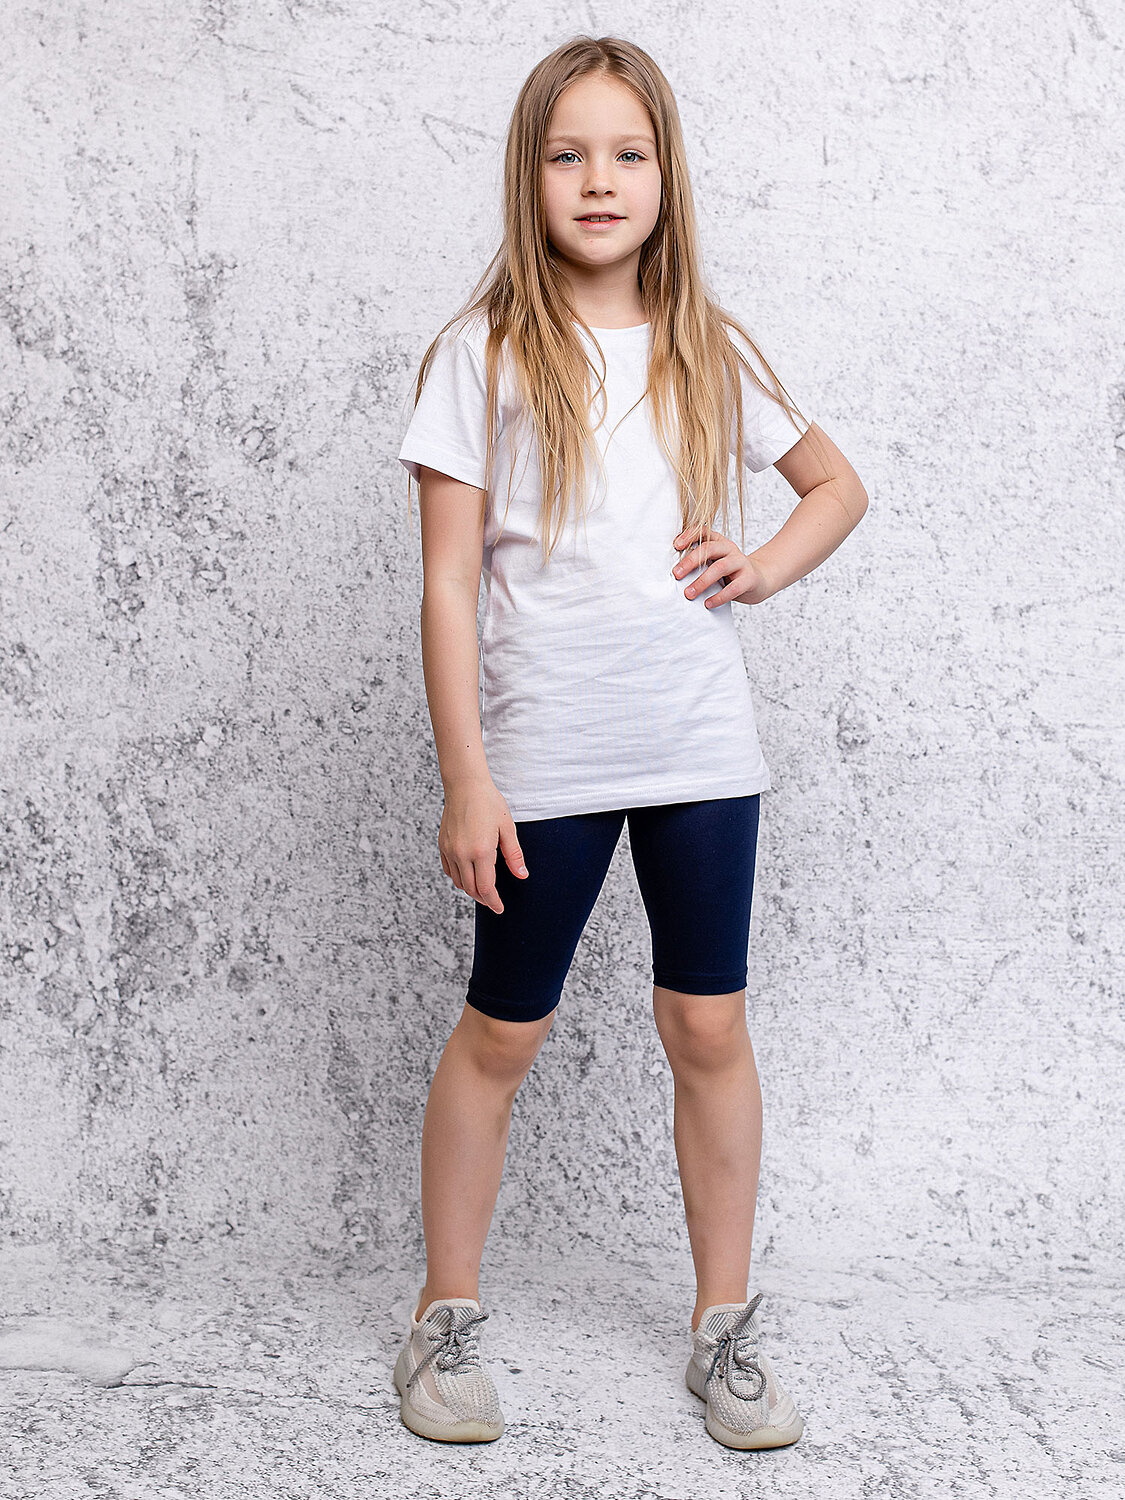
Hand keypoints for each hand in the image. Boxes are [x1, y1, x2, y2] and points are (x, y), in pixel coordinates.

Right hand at [438, 779, 527, 913]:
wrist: (465, 785)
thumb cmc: (489, 803)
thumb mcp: (507, 828)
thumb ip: (514, 855)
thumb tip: (522, 875)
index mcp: (481, 851)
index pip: (486, 888)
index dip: (494, 902)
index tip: (500, 908)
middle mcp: (462, 854)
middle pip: (471, 889)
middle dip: (484, 899)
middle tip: (494, 901)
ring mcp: (450, 850)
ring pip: (458, 881)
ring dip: (470, 889)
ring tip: (482, 888)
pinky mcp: (442, 844)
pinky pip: (449, 870)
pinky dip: (458, 877)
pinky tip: (468, 874)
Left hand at [672, 525, 768, 606]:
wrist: (758, 580)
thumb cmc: (728, 573)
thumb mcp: (713, 562)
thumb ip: (698, 562)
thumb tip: (672, 572)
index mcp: (719, 542)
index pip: (703, 531)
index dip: (689, 536)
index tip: (676, 545)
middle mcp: (730, 549)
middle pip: (709, 549)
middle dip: (690, 561)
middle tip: (676, 574)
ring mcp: (741, 562)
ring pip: (720, 568)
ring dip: (702, 581)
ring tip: (688, 594)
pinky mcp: (749, 579)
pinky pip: (733, 588)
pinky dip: (719, 597)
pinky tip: (708, 604)